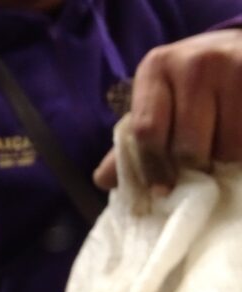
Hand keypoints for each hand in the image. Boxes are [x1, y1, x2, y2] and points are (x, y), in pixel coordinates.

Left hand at [94, 29, 241, 190]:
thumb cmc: (193, 85)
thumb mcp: (158, 102)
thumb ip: (132, 143)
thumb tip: (102, 180)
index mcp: (156, 68)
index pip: (147, 132)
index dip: (153, 168)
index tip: (161, 188)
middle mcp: (193, 63)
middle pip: (188, 147)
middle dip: (192, 167)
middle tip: (199, 164)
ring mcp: (232, 68)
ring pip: (227, 149)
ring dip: (224, 160)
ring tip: (222, 145)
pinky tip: (238, 137)